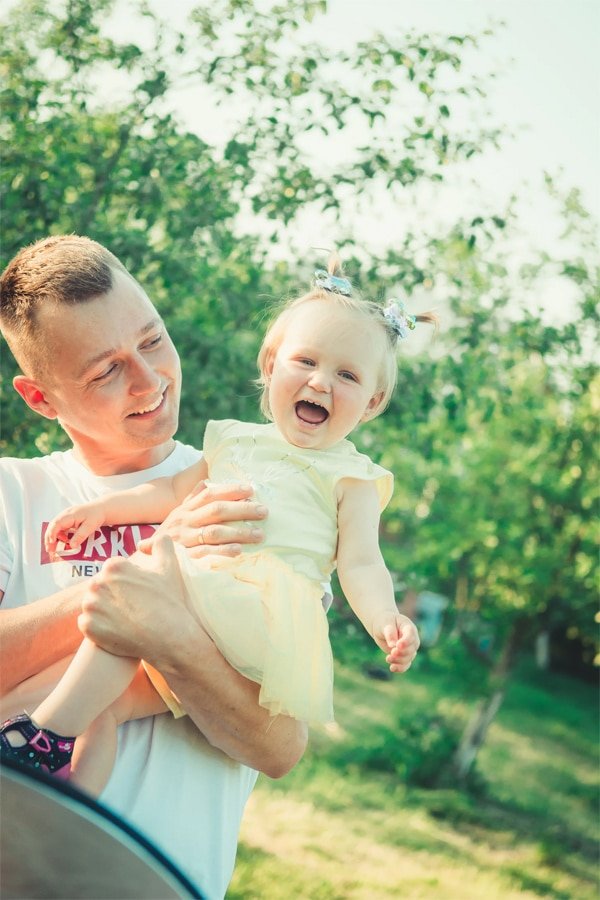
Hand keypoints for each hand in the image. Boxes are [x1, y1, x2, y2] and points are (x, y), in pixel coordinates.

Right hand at [45, 503, 105, 554]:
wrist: (101, 508)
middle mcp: (65, 515)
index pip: (57, 523)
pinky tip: (62, 542)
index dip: (52, 533)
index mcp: (70, 515)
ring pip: (54, 527)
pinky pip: (59, 528)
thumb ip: (80, 536)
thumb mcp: (90, 526)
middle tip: (49, 550)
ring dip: (52, 537)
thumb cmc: (96, 515)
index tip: (51, 543)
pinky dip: (58, 536)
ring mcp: (65, 517)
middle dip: (49, 538)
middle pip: (52, 526)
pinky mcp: (67, 520)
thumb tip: (71, 546)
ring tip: (53, 549)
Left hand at [78, 535, 203, 665]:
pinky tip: (116, 630)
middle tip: (133, 608)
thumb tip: (141, 544)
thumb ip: (160, 543)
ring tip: (124, 619)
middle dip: (114, 595)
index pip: (113, 571)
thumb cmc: (170, 600)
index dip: (127, 582)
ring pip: (93, 604)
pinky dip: (98, 627)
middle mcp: (98, 583)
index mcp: (114, 566)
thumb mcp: (170, 565)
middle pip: (101, 587)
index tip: (139, 593)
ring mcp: (91, 606)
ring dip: (104, 610)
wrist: (170, 637)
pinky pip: (87, 624)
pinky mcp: (88, 628)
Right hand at [137, 480, 266, 558]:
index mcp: (185, 509)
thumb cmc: (168, 536)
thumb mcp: (177, 515)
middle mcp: (185, 522)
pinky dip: (223, 552)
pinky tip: (239, 551)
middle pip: (216, 511)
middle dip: (242, 509)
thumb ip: (192, 498)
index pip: (209, 495)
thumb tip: (206, 481)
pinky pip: (206, 553)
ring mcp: (185, 540)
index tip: (250, 489)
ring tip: (259, 534)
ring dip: (239, 532)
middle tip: (264, 511)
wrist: (146, 563)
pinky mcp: (185, 558)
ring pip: (215, 532)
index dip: (230, 490)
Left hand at [373, 612, 419, 673]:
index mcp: (409, 627)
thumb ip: (390, 634)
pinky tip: (392, 668)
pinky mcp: (404, 656)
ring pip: (409, 658)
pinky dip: (400, 668)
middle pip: (411, 649)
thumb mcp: (385, 624)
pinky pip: (406, 664)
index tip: (397, 645)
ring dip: (399, 661)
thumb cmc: (384, 622)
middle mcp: (412, 639)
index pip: (411, 635)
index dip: (406, 642)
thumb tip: (393, 646)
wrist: (383, 627)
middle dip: (402, 653)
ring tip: (388, 658)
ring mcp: (409, 648)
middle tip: (391, 652)